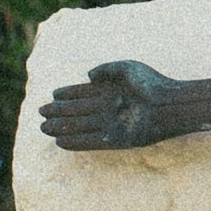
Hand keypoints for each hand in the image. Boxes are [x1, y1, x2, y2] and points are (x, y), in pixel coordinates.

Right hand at [42, 56, 185, 151]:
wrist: (169, 105)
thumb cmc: (152, 84)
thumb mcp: (128, 68)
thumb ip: (106, 69)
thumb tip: (87, 76)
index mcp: (110, 90)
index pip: (83, 92)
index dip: (67, 94)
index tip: (53, 94)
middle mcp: (108, 108)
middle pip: (78, 111)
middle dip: (59, 112)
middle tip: (41, 114)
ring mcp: (111, 124)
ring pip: (80, 127)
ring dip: (62, 128)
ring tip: (44, 128)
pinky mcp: (116, 140)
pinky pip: (90, 142)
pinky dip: (75, 142)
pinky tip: (60, 141)